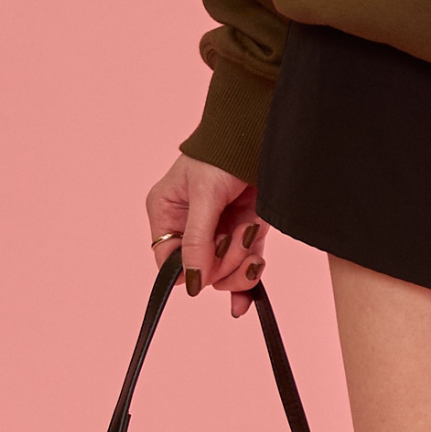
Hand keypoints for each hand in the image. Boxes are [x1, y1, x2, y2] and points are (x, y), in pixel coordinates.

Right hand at [145, 154, 264, 318]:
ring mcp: (219, 229)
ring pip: (223, 272)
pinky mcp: (245, 230)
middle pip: (200, 270)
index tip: (209, 261)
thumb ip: (197, 239)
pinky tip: (245, 302)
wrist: (263, 129)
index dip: (191, 268)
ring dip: (240, 264)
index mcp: (167, 212)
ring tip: (250, 235)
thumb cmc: (223, 150)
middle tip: (238, 237)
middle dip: (222, 261)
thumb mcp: (205, 194)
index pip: (169, 261)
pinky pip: (243, 266)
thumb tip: (193, 283)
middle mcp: (190, 225)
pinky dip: (247, 281)